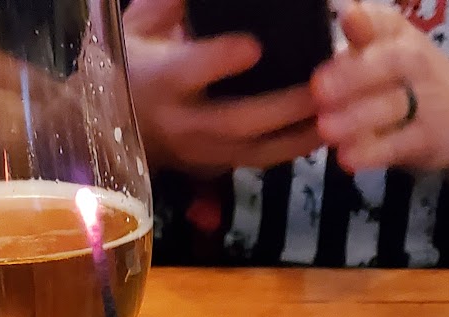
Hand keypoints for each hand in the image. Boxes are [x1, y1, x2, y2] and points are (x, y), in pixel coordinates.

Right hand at [124, 0, 321, 175]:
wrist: (107, 125)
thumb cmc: (131, 61)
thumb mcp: (142, 22)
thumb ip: (174, 2)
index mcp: (159, 79)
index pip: (188, 72)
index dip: (219, 61)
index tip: (254, 46)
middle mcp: (181, 122)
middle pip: (236, 121)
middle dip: (284, 106)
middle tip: (325, 84)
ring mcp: (201, 152)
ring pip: (256, 152)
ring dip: (301, 135)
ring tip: (341, 113)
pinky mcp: (216, 168)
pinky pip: (260, 162)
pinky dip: (295, 148)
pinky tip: (325, 131)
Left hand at [312, 3, 448, 172]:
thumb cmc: (416, 81)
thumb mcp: (390, 51)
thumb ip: (360, 40)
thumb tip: (336, 13)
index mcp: (398, 35)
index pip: (383, 22)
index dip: (366, 22)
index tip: (350, 19)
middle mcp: (415, 61)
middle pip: (389, 64)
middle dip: (353, 75)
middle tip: (319, 89)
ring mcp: (426, 101)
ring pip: (391, 106)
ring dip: (357, 118)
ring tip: (326, 128)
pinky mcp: (428, 139)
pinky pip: (398, 144)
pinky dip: (373, 152)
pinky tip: (348, 158)